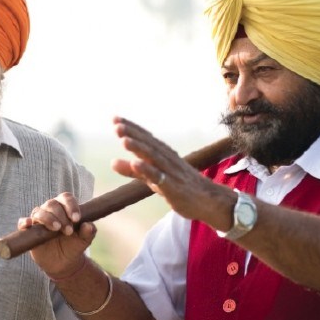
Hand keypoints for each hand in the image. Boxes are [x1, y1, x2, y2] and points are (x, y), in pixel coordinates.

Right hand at [17, 192, 96, 278]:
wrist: (63, 263)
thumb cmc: (74, 246)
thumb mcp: (84, 241)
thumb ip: (89, 232)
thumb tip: (88, 225)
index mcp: (64, 207)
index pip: (66, 198)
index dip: (71, 206)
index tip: (76, 219)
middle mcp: (50, 210)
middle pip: (52, 204)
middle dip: (61, 216)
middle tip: (69, 231)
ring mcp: (39, 220)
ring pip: (39, 212)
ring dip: (48, 219)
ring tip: (57, 229)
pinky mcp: (29, 230)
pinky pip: (23, 222)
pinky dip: (24, 222)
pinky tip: (29, 224)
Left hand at [111, 116, 225, 221]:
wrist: (208, 201)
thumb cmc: (179, 186)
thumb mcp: (153, 178)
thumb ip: (133, 171)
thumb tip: (112, 162)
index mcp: (162, 154)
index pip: (145, 138)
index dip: (131, 128)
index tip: (115, 118)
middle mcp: (167, 159)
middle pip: (148, 144)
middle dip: (133, 134)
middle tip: (117, 125)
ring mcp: (171, 172)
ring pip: (153, 158)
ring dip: (139, 148)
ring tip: (124, 140)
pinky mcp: (173, 187)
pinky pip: (159, 177)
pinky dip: (147, 170)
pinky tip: (136, 164)